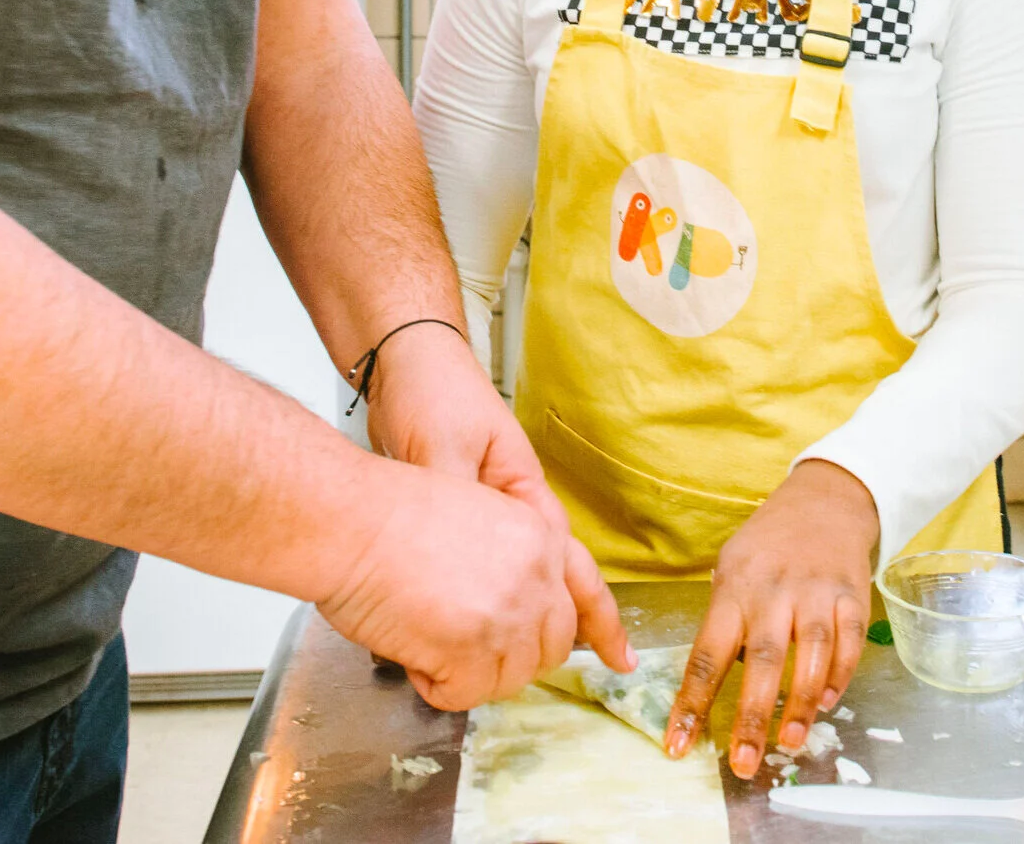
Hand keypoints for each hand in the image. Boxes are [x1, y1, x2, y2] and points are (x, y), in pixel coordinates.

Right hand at [317, 456, 585, 709]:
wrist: (352, 518)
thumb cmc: (389, 513)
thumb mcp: (476, 517)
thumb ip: (508, 560)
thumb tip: (506, 610)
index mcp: (539, 536)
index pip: (588, 590)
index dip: (605, 630)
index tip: (621, 659)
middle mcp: (537, 573)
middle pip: (551, 646)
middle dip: (514, 657)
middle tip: (467, 647)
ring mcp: (511, 611)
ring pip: (511, 676)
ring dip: (468, 672)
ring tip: (427, 636)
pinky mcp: (477, 644)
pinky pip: (467, 695)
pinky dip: (436, 685)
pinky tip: (412, 650)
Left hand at [365, 321, 632, 673]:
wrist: (404, 360)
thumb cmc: (433, 393)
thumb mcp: (444, 447)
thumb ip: (457, 498)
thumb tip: (462, 557)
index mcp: (524, 493)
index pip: (565, 565)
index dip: (591, 613)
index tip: (619, 654)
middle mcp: (513, 507)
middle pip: (557, 576)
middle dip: (581, 621)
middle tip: (609, 663)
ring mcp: (488, 511)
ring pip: (525, 576)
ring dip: (542, 615)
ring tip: (559, 658)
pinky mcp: (456, 515)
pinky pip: (483, 569)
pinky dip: (489, 602)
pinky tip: (481, 627)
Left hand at [664, 460, 876, 777]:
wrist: (824, 500)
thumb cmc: (768, 545)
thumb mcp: (732, 568)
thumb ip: (724, 620)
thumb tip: (705, 684)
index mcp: (734, 589)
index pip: (707, 653)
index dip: (692, 702)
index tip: (679, 745)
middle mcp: (774, 592)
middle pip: (762, 658)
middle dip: (752, 715)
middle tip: (743, 764)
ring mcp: (816, 593)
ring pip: (811, 653)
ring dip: (800, 703)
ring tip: (789, 743)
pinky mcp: (852, 595)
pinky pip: (849, 642)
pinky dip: (841, 676)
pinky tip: (828, 703)